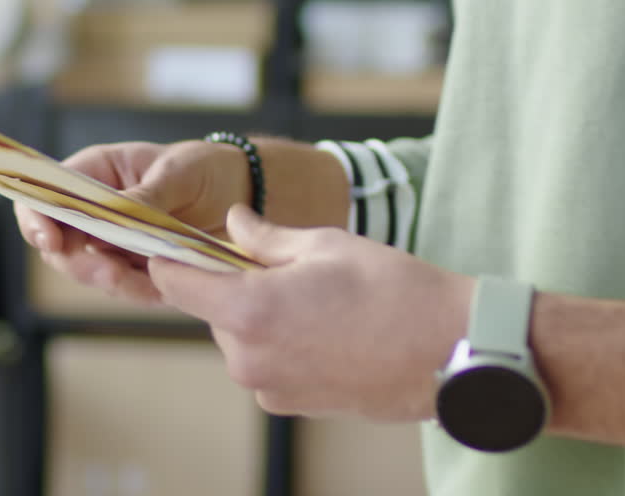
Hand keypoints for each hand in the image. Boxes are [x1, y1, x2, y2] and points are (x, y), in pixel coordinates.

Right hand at [15, 140, 252, 304]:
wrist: (242, 194)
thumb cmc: (205, 167)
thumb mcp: (179, 173)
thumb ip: (145, 195)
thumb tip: (117, 212)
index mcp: (95, 174)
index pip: (45, 195)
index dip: (37, 218)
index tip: (49, 239)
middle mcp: (95, 210)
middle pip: (60, 244)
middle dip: (79, 264)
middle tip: (110, 273)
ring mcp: (112, 242)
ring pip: (91, 272)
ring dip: (113, 283)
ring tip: (149, 285)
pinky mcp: (136, 268)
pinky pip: (125, 288)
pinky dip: (141, 294)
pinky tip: (165, 291)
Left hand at [149, 205, 472, 421]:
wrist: (451, 351)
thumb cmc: (393, 290)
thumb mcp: (323, 244)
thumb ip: (263, 237)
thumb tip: (233, 221)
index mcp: (246, 310)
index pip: (173, 280)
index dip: (172, 254)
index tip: (183, 239)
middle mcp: (247, 357)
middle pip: (210, 308)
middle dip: (233, 283)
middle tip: (284, 265)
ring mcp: (268, 386)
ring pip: (239, 336)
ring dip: (259, 314)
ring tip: (317, 297)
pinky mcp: (290, 404)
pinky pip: (266, 362)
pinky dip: (282, 342)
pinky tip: (327, 328)